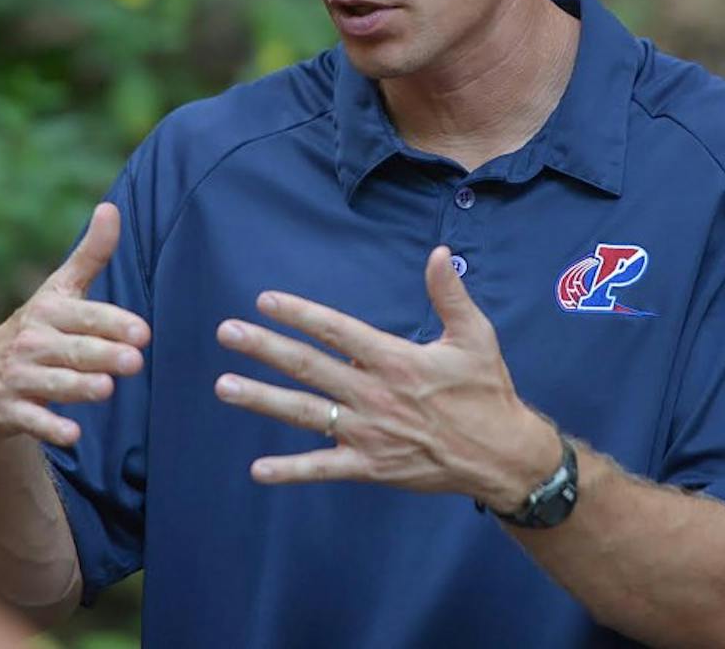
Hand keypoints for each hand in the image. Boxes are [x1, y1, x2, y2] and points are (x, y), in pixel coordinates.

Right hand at [0, 203, 150, 446]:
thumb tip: (111, 207)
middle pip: (74, 351)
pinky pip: (31, 420)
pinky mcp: (8, 410)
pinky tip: (73, 434)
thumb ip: (90, 254)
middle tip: (135, 361)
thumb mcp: (59, 290)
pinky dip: (50, 428)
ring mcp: (18, 377)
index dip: (113, 324)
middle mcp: (32, 342)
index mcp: (49, 311)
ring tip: (107, 389)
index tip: (143, 332)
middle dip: (103, 355)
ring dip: (79, 387)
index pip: (86, 317)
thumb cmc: (37, 328)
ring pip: (54, 384)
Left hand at [214, 245, 558, 508]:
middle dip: (264, 348)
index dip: (299, 314)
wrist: (501, 455)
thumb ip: (450, 295)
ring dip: (262, 398)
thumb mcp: (476, 336)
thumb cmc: (487, 391)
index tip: (265, 300)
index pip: (336, 330)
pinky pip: (323, 468)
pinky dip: (290, 470)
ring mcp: (368, 433)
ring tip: (224, 386)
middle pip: (308, 366)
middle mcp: (374, 394)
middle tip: (227, 332)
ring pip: (304, 413)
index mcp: (395, 359)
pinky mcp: (370, 466)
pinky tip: (258, 470)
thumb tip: (438, 253)